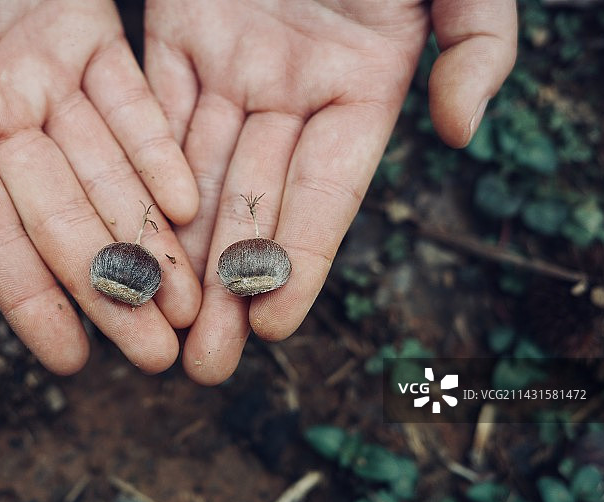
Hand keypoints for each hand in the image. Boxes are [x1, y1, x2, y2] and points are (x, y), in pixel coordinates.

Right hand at [0, 0, 201, 373]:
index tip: (74, 358)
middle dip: (113, 286)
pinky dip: (157, 147)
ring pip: (108, 172)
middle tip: (158, 352)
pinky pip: (130, 101)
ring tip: (190, 298)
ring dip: (152, 233)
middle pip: (63, 218)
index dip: (29, 299)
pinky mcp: (87, 34)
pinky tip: (189, 200)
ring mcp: (43, 78)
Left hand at [145, 0, 516, 383]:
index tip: (270, 327)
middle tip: (203, 364)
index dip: (300, 260)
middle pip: (255, 203)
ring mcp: (234, 66)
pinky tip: (125, 234)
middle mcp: (294, 91)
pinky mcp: (178, 36)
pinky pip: (154, 117)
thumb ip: (477, 47)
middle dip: (226, 286)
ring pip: (198, 175)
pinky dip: (141, 176)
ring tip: (156, 324)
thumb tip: (463, 136)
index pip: (327, 195)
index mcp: (364, 87)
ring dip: (176, 250)